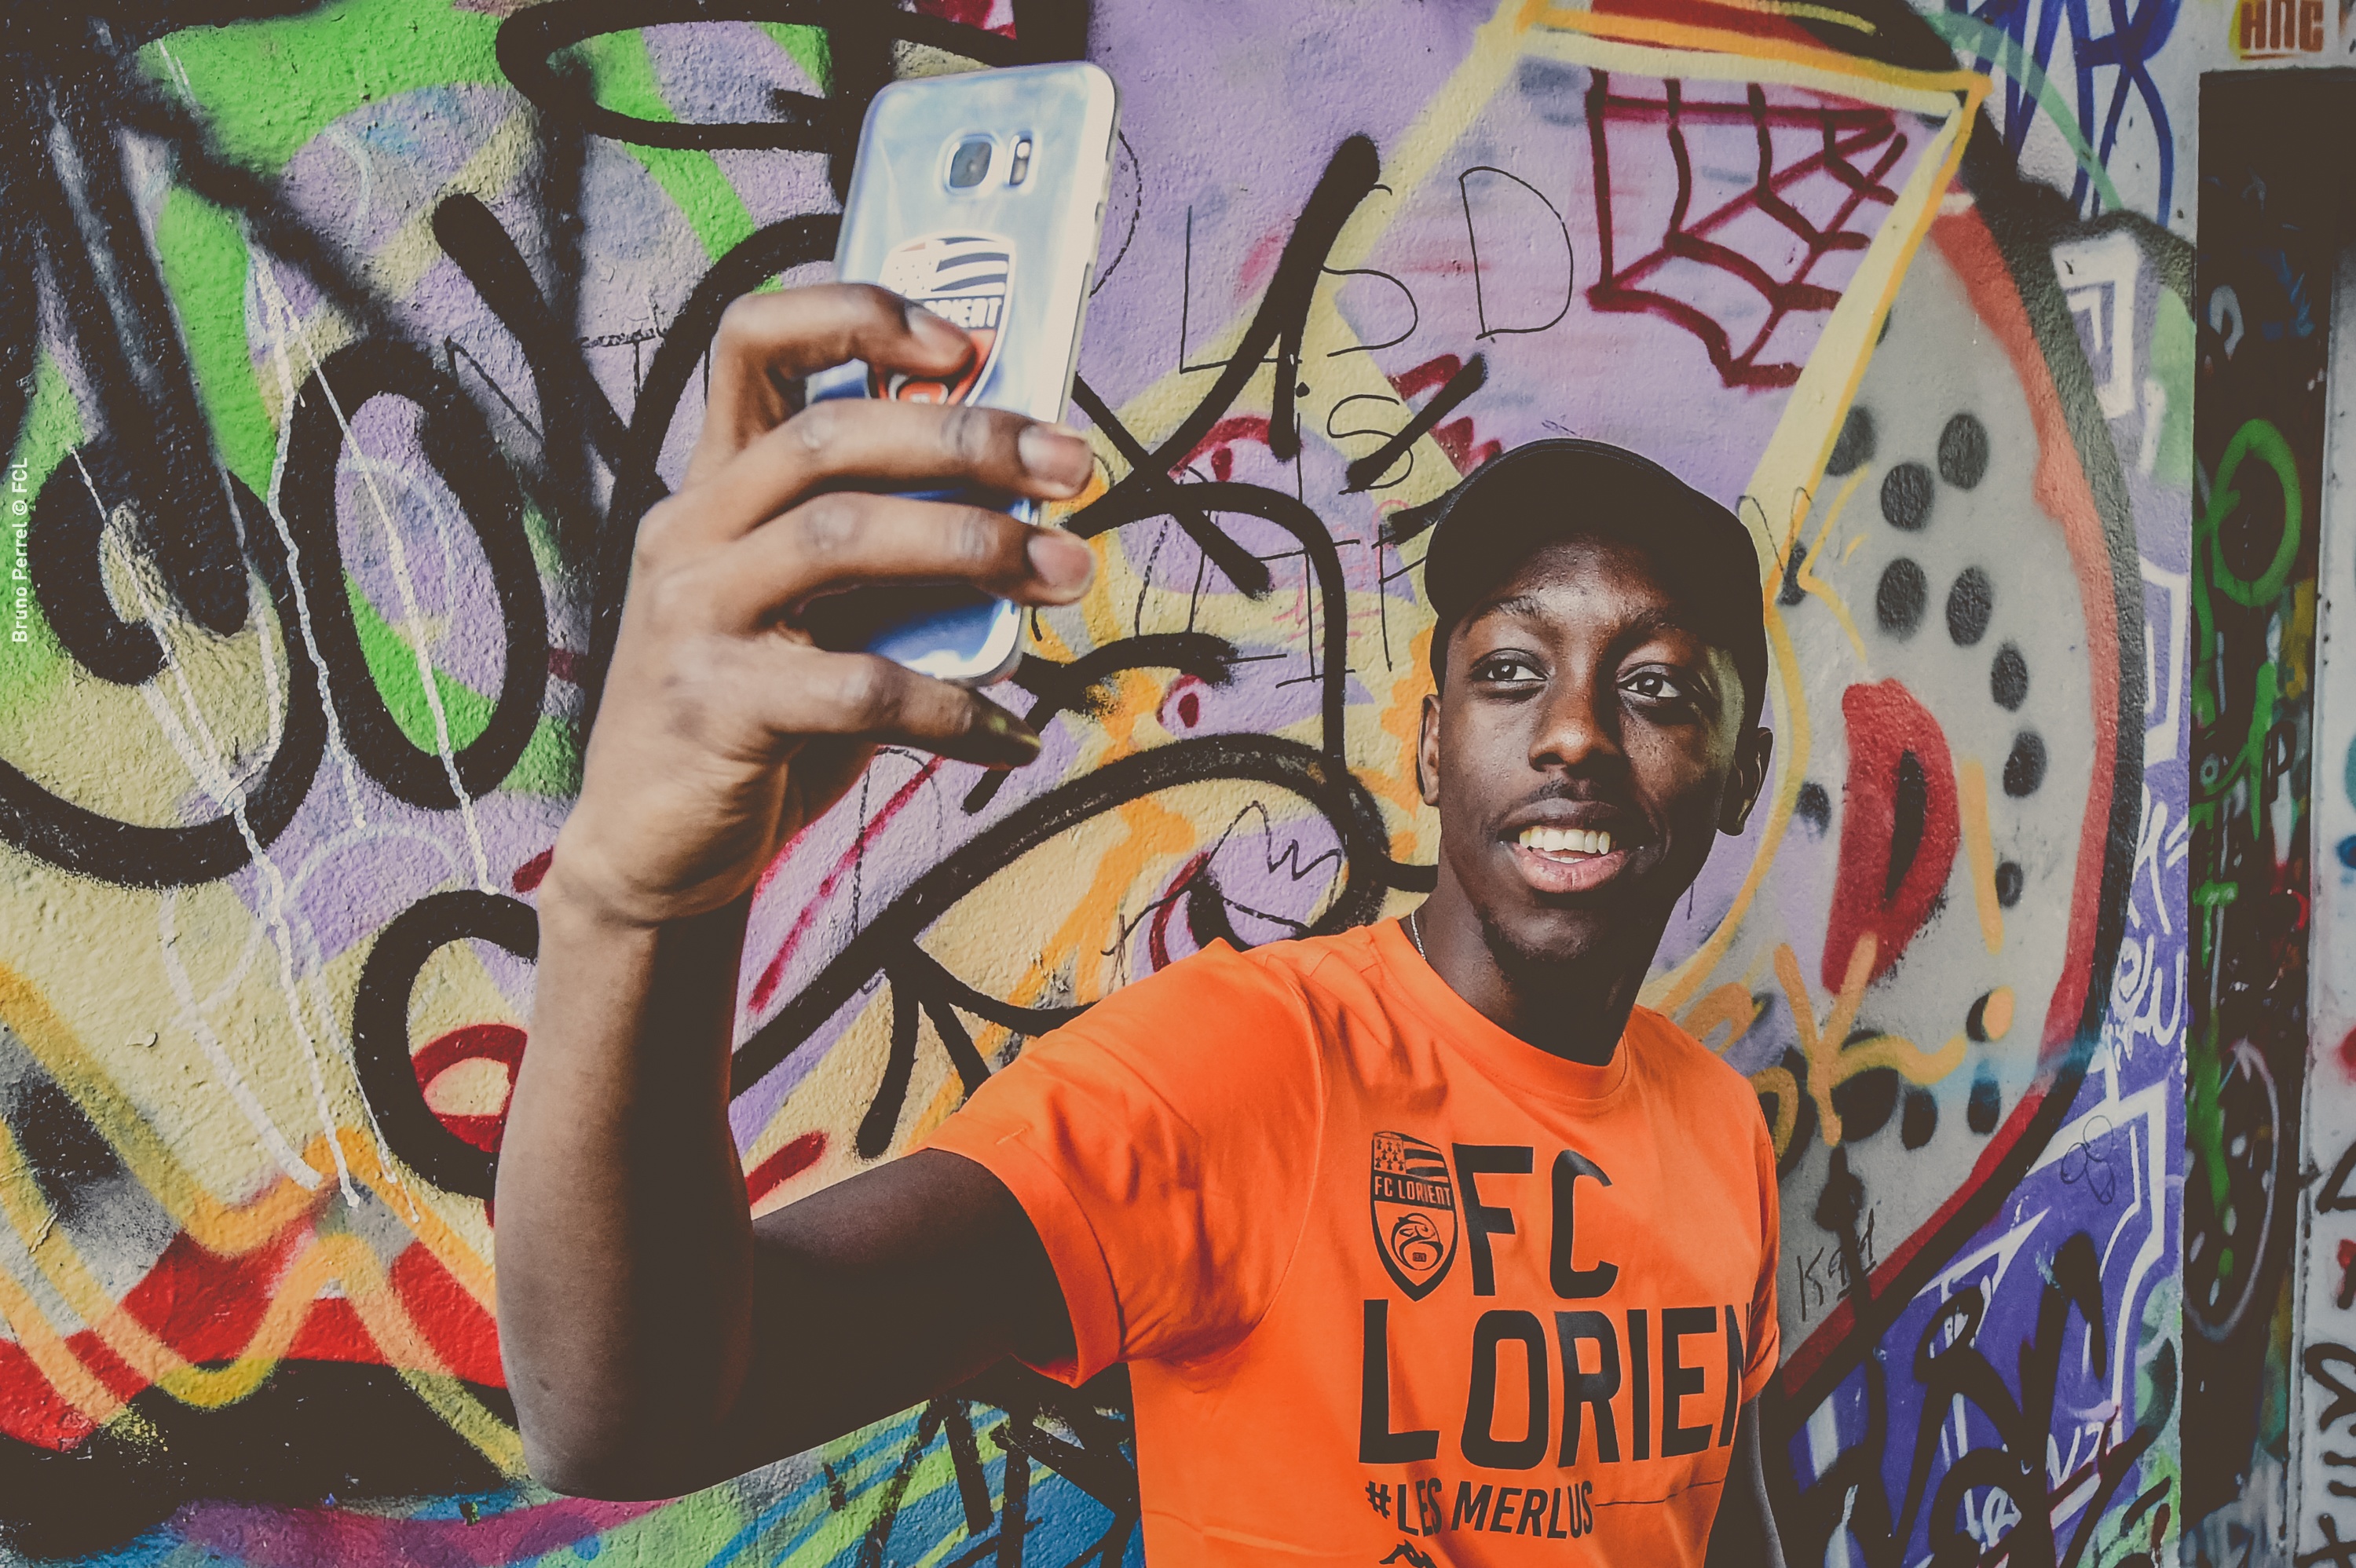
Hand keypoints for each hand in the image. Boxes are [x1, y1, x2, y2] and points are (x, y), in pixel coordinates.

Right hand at [548, 284, 1097, 925]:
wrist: (654, 852)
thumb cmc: (762, 718)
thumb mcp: (827, 616)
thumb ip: (896, 556)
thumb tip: (1033, 512)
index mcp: (714, 487)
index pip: (754, 343)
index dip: (857, 317)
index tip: (967, 344)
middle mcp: (689, 532)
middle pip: (828, 438)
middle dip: (966, 438)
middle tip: (1073, 468)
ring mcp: (690, 617)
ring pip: (840, 538)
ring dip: (974, 548)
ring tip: (1068, 576)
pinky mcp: (712, 708)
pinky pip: (855, 689)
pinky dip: (952, 708)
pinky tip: (1013, 733)